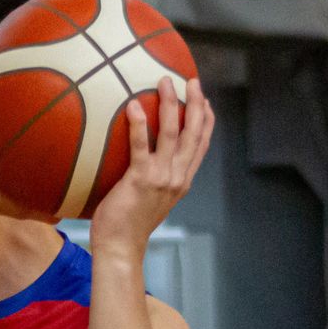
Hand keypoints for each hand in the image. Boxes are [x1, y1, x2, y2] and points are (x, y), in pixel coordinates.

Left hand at [90, 77, 214, 255]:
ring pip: (172, 134)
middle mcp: (177, 177)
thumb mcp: (151, 199)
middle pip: (193, 133)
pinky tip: (134, 106)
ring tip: (164, 82)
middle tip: (191, 80)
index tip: (205, 100)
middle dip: (195, 103)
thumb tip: (144, 162)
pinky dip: (139, 125)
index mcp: (182, 181)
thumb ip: (155, 179)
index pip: (201, 145)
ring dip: (170, 104)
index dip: (206, 120)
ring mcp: (161, 178)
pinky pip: (141, 147)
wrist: (121, 247)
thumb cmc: (128, 224)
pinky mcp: (140, 180)